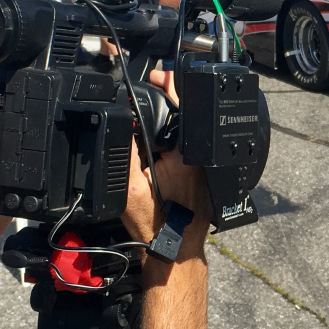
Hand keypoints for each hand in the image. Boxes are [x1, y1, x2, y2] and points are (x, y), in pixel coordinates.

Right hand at [121, 69, 210, 251]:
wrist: (173, 251)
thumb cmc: (155, 225)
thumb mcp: (130, 186)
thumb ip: (124, 151)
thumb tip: (122, 122)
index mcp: (188, 152)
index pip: (181, 104)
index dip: (166, 85)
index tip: (156, 77)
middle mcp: (202, 155)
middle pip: (185, 116)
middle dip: (166, 104)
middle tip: (149, 97)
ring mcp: (206, 164)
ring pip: (188, 132)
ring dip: (171, 125)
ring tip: (152, 124)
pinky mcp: (204, 173)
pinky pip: (190, 148)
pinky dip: (176, 143)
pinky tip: (161, 151)